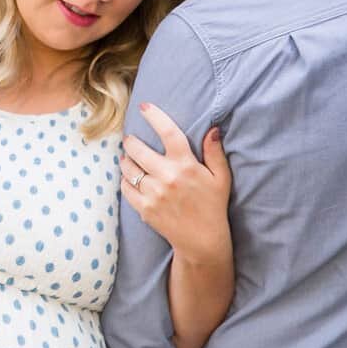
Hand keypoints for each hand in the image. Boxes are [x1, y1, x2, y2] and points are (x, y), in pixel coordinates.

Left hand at [122, 102, 231, 262]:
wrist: (202, 240)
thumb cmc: (213, 205)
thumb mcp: (221, 178)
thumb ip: (215, 152)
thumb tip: (212, 128)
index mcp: (186, 165)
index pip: (168, 132)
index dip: (154, 116)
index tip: (144, 107)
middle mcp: (167, 177)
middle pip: (138, 149)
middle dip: (131, 141)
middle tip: (130, 139)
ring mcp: (153, 193)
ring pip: (128, 168)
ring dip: (126, 160)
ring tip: (129, 158)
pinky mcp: (144, 208)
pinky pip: (126, 188)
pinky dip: (125, 180)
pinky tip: (130, 177)